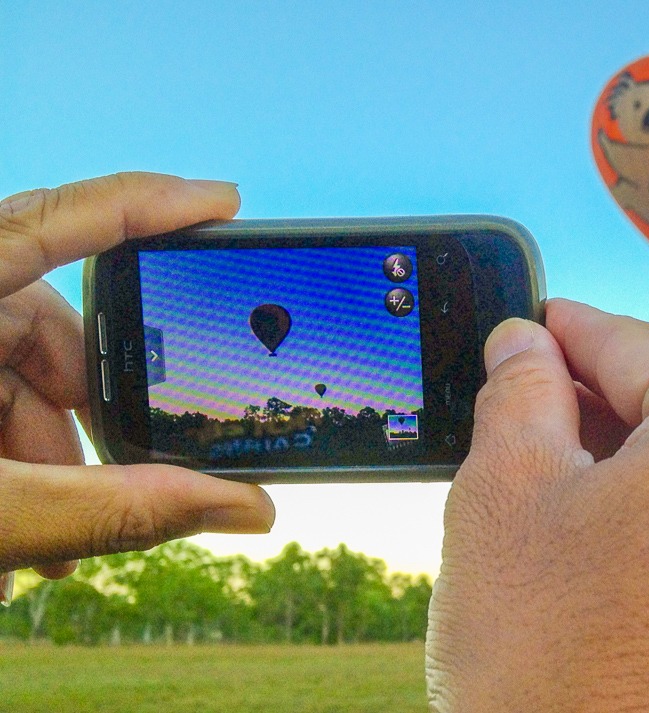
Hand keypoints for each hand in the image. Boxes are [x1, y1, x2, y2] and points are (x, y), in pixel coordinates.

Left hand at [0, 172, 274, 592]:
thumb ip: (116, 510)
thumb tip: (246, 508)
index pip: (52, 219)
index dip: (147, 204)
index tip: (225, 203)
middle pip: (47, 318)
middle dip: (93, 408)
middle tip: (119, 479)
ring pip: (18, 364)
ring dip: (51, 447)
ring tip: (52, 540)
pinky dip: (17, 449)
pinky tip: (23, 527)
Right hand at [427, 299, 648, 711]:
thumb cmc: (559, 670)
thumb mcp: (508, 494)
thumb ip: (519, 394)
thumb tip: (522, 348)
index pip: (636, 343)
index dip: (563, 332)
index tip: (524, 330)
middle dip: (597, 400)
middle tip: (519, 404)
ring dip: (633, 461)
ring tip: (550, 477)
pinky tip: (603, 537)